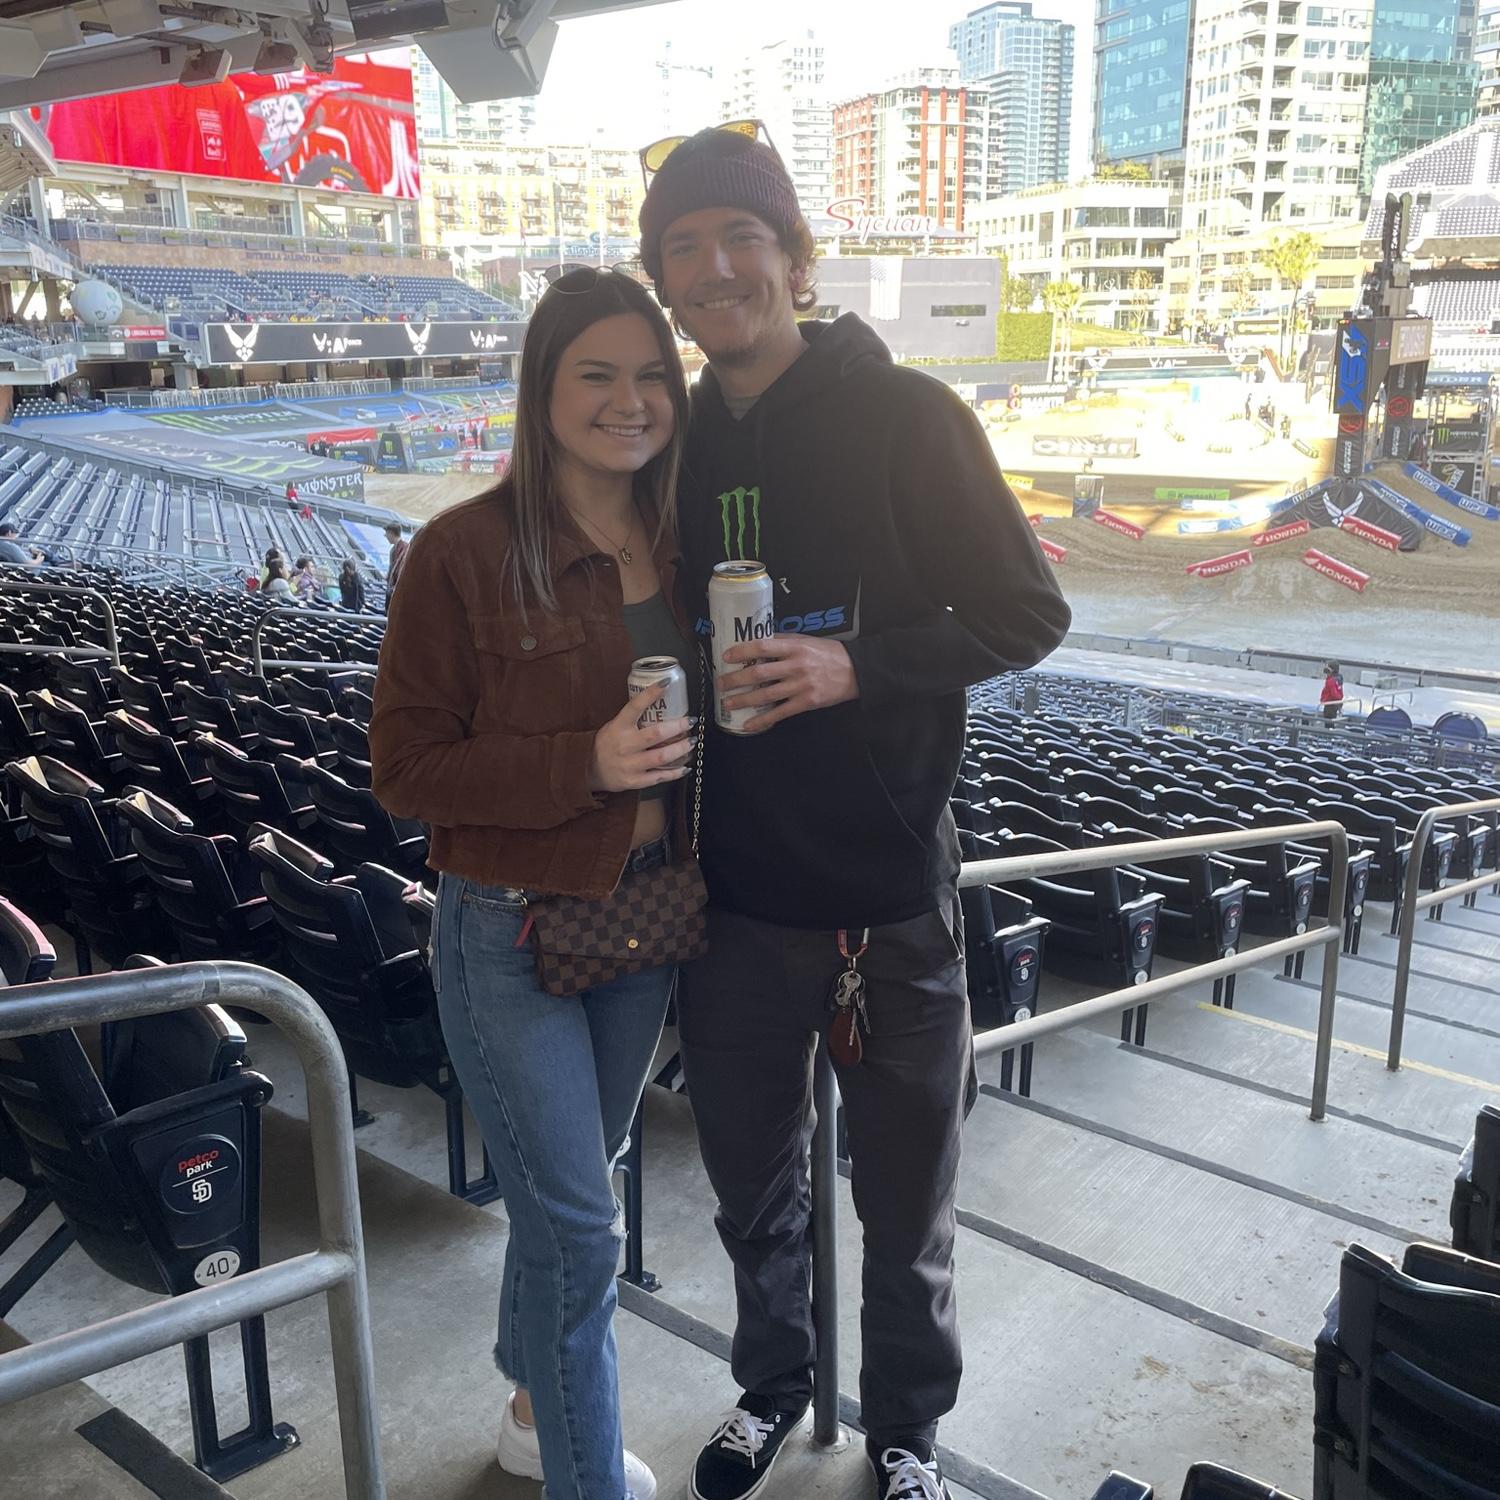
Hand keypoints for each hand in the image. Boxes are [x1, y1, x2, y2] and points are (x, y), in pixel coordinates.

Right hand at [587, 695, 694, 792]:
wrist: (589, 770)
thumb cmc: (607, 744)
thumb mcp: (614, 726)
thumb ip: (634, 719)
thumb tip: (660, 702)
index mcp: (618, 727)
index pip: (634, 706)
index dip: (650, 694)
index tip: (666, 683)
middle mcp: (624, 745)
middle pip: (655, 734)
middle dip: (677, 727)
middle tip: (690, 721)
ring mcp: (629, 765)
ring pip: (661, 757)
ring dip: (681, 749)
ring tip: (692, 742)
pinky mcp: (634, 781)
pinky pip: (659, 777)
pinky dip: (675, 772)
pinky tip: (685, 766)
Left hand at [720, 635, 858, 732]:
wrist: (856, 671)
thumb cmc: (829, 654)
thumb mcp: (807, 641)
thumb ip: (783, 641)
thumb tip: (759, 641)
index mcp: (795, 647)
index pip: (762, 647)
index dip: (742, 651)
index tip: (726, 657)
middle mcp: (796, 666)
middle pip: (759, 674)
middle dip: (736, 680)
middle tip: (721, 683)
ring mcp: (801, 686)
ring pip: (766, 695)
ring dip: (744, 700)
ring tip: (728, 703)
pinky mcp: (807, 702)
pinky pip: (780, 713)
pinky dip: (763, 720)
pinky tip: (749, 724)